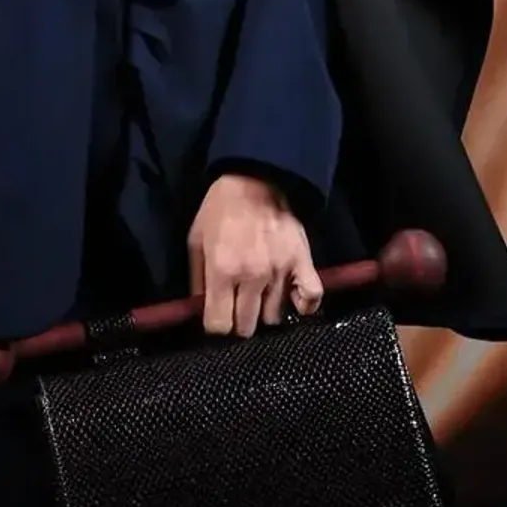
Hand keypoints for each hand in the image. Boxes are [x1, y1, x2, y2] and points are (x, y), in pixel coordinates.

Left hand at [187, 173, 322, 336]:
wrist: (255, 179)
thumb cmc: (220, 209)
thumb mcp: (196, 240)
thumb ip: (197, 279)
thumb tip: (199, 309)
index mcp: (222, 270)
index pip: (219, 325)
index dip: (215, 325)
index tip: (217, 316)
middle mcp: (251, 276)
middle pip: (246, 327)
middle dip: (238, 321)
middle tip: (237, 306)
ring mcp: (279, 271)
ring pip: (274, 317)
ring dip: (264, 310)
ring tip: (259, 294)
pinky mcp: (301, 261)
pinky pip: (311, 298)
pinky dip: (303, 304)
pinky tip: (292, 300)